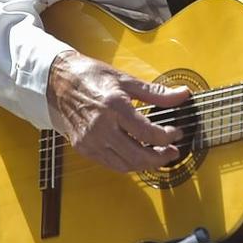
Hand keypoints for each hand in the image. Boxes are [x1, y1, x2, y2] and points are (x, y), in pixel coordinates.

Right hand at [45, 50, 190, 172]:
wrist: (60, 82)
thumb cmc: (92, 77)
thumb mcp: (126, 80)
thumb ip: (156, 93)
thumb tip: (182, 95)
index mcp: (114, 107)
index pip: (148, 133)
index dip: (167, 137)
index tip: (177, 133)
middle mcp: (101, 127)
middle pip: (138, 155)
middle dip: (160, 157)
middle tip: (172, 152)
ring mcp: (91, 141)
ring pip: (125, 165)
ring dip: (146, 164)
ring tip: (158, 156)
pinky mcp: (83, 148)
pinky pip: (110, 164)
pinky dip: (127, 164)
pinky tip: (137, 156)